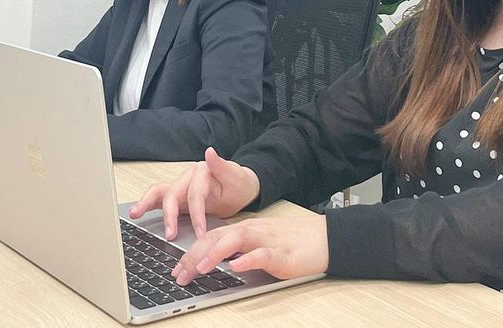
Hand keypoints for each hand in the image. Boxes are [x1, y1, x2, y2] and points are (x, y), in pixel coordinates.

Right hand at [129, 147, 260, 239]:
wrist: (239, 188)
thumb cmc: (237, 184)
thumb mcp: (235, 177)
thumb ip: (222, 166)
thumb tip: (210, 152)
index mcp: (202, 171)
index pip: (195, 195)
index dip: (197, 215)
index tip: (200, 233)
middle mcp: (187, 177)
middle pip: (173, 194)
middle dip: (170, 215)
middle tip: (170, 234)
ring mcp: (180, 185)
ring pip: (159, 192)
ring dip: (147, 203)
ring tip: (135, 214)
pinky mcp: (176, 195)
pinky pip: (158, 198)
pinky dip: (146, 204)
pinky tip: (136, 213)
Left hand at [170, 215, 328, 284]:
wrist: (325, 238)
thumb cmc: (293, 243)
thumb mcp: (261, 243)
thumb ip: (240, 249)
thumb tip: (215, 261)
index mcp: (246, 229)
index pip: (213, 236)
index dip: (192, 251)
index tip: (177, 268)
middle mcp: (254, 231)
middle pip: (218, 237)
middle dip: (195, 255)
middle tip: (179, 273)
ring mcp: (268, 241)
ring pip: (237, 240)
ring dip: (215, 253)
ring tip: (199, 267)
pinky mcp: (283, 254)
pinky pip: (263, 254)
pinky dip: (248, 259)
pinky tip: (236, 267)